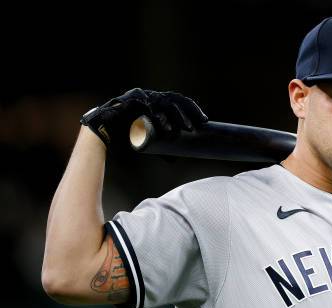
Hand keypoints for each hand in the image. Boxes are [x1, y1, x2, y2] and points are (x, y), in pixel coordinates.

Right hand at [80, 88, 207, 147]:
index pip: (180, 102)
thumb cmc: (124, 137)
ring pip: (163, 102)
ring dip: (175, 115)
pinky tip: (164, 126)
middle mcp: (150, 96)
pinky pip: (146, 106)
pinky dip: (157, 116)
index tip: (205, 121)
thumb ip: (161, 149)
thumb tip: (175, 160)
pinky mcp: (128, 100)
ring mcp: (139, 96)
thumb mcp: (149, 143)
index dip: (193, 110)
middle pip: (175, 100)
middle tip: (195, 127)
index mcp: (157, 102)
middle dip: (187, 112)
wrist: (101, 134)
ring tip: (183, 129)